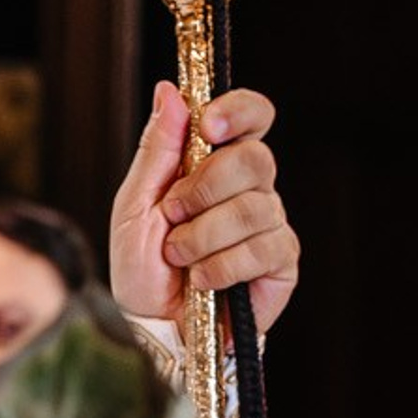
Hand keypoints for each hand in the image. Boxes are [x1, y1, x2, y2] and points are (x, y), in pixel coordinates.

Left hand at [108, 81, 298, 335]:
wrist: (153, 326)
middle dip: (204, 188)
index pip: (252, 116)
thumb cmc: (143, 267)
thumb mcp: (135, 204)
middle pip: (254, 158)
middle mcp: (250, 188)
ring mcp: (269, 224)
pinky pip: (263, 248)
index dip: (238, 111)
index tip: (209, 126)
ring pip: (252, 208)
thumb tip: (171, 91)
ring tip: (180, 258)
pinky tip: (203, 280)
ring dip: (203, 237)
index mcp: (216, 163)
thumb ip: (157, 150)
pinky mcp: (281, 262)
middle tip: (173, 215)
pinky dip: (222, 266)